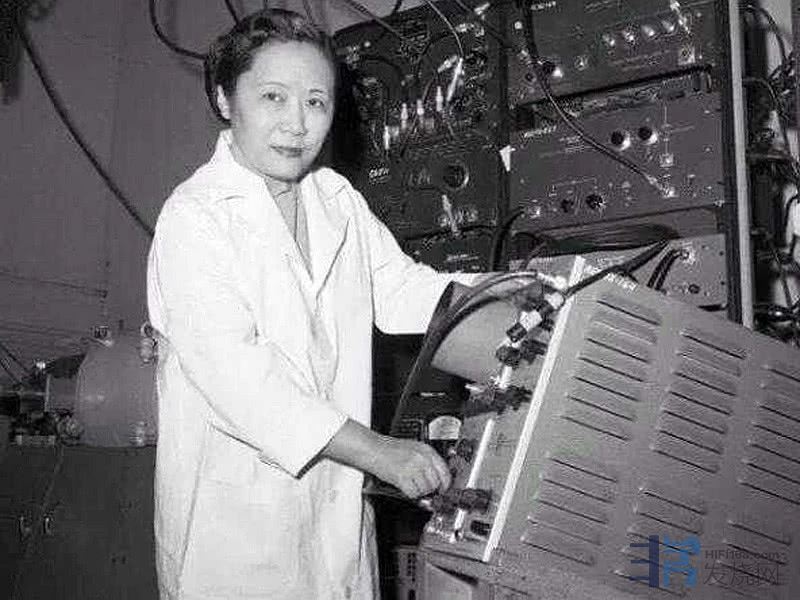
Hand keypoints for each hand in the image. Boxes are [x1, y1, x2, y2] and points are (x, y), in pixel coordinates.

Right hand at [321, 420, 450, 498]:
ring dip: (419, 491)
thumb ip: (427, 462)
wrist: (373, 448)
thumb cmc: (390, 449)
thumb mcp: (414, 449)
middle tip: (421, 487)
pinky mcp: (403, 477)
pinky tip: (404, 486)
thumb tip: (436, 478)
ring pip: (425, 490)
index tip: (442, 490)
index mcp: (427, 450)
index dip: (445, 484)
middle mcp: (422, 458)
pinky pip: (413, 493)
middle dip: (430, 489)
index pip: (445, 471)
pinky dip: (410, 494)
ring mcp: (413, 468)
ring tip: (410, 484)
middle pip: (436, 483)